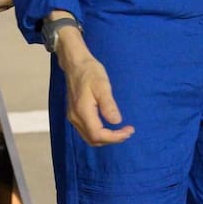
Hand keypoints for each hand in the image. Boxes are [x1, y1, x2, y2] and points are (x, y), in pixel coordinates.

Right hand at [54, 26, 134, 145]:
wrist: (75, 64)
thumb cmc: (90, 71)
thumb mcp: (102, 85)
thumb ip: (108, 105)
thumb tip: (116, 121)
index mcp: (82, 111)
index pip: (98, 134)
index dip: (114, 137)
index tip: (129, 130)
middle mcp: (75, 117)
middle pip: (93, 139)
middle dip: (112, 139)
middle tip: (128, 132)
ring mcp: (73, 117)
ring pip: (89, 137)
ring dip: (105, 138)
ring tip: (121, 131)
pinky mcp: (74, 114)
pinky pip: (86, 131)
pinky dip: (99, 133)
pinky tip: (109, 127)